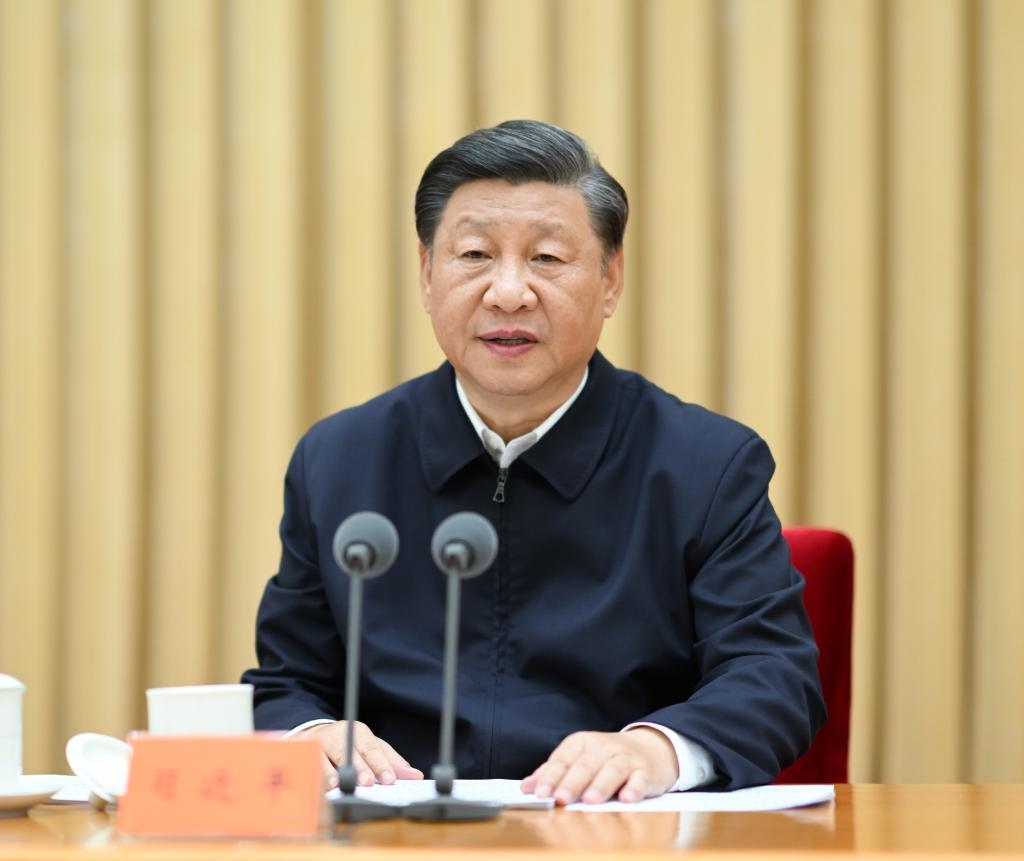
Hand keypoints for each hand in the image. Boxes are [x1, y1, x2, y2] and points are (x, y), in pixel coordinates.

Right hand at [297, 720, 423, 788]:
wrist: (314, 733)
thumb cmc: (348, 745)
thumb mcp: (371, 748)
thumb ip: (391, 761)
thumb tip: (415, 776)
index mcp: (359, 733)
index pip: (372, 749)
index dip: (380, 765)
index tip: (389, 780)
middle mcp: (338, 735)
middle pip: (348, 752)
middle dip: (358, 768)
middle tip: (367, 783)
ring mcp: (317, 743)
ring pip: (324, 756)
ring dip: (330, 772)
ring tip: (337, 785)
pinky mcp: (299, 751)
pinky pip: (304, 762)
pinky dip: (309, 774)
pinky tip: (313, 786)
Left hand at [521, 728, 677, 804]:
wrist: (650, 748)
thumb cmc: (606, 758)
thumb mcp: (579, 759)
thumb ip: (554, 773)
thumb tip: (526, 787)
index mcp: (582, 743)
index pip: (563, 759)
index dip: (550, 776)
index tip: (539, 793)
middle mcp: (603, 747)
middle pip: (585, 765)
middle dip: (572, 782)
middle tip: (560, 798)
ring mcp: (626, 758)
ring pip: (612, 770)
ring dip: (601, 785)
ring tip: (590, 800)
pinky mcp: (645, 771)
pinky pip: (640, 779)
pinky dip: (634, 788)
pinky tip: (627, 798)